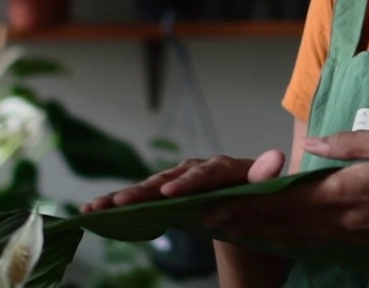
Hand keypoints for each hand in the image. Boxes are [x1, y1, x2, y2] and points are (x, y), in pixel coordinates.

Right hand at [80, 149, 286, 212]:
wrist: (260, 213)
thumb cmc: (268, 203)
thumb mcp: (272, 193)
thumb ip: (266, 176)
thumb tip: (276, 156)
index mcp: (227, 168)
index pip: (206, 173)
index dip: (187, 183)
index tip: (169, 194)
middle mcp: (199, 170)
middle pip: (170, 179)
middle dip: (144, 191)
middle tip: (121, 201)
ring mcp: (181, 181)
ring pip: (150, 187)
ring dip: (123, 197)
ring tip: (97, 206)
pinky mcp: (169, 195)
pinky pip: (144, 199)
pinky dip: (120, 204)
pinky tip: (92, 210)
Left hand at [206, 129, 368, 251]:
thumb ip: (348, 144)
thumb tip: (312, 147)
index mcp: (345, 192)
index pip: (285, 199)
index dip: (249, 202)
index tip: (218, 202)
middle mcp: (342, 220)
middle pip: (282, 222)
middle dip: (244, 221)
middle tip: (208, 219)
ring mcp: (353, 234)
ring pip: (296, 235)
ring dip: (261, 232)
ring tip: (230, 229)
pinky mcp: (363, 240)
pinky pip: (317, 239)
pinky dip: (289, 237)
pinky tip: (277, 236)